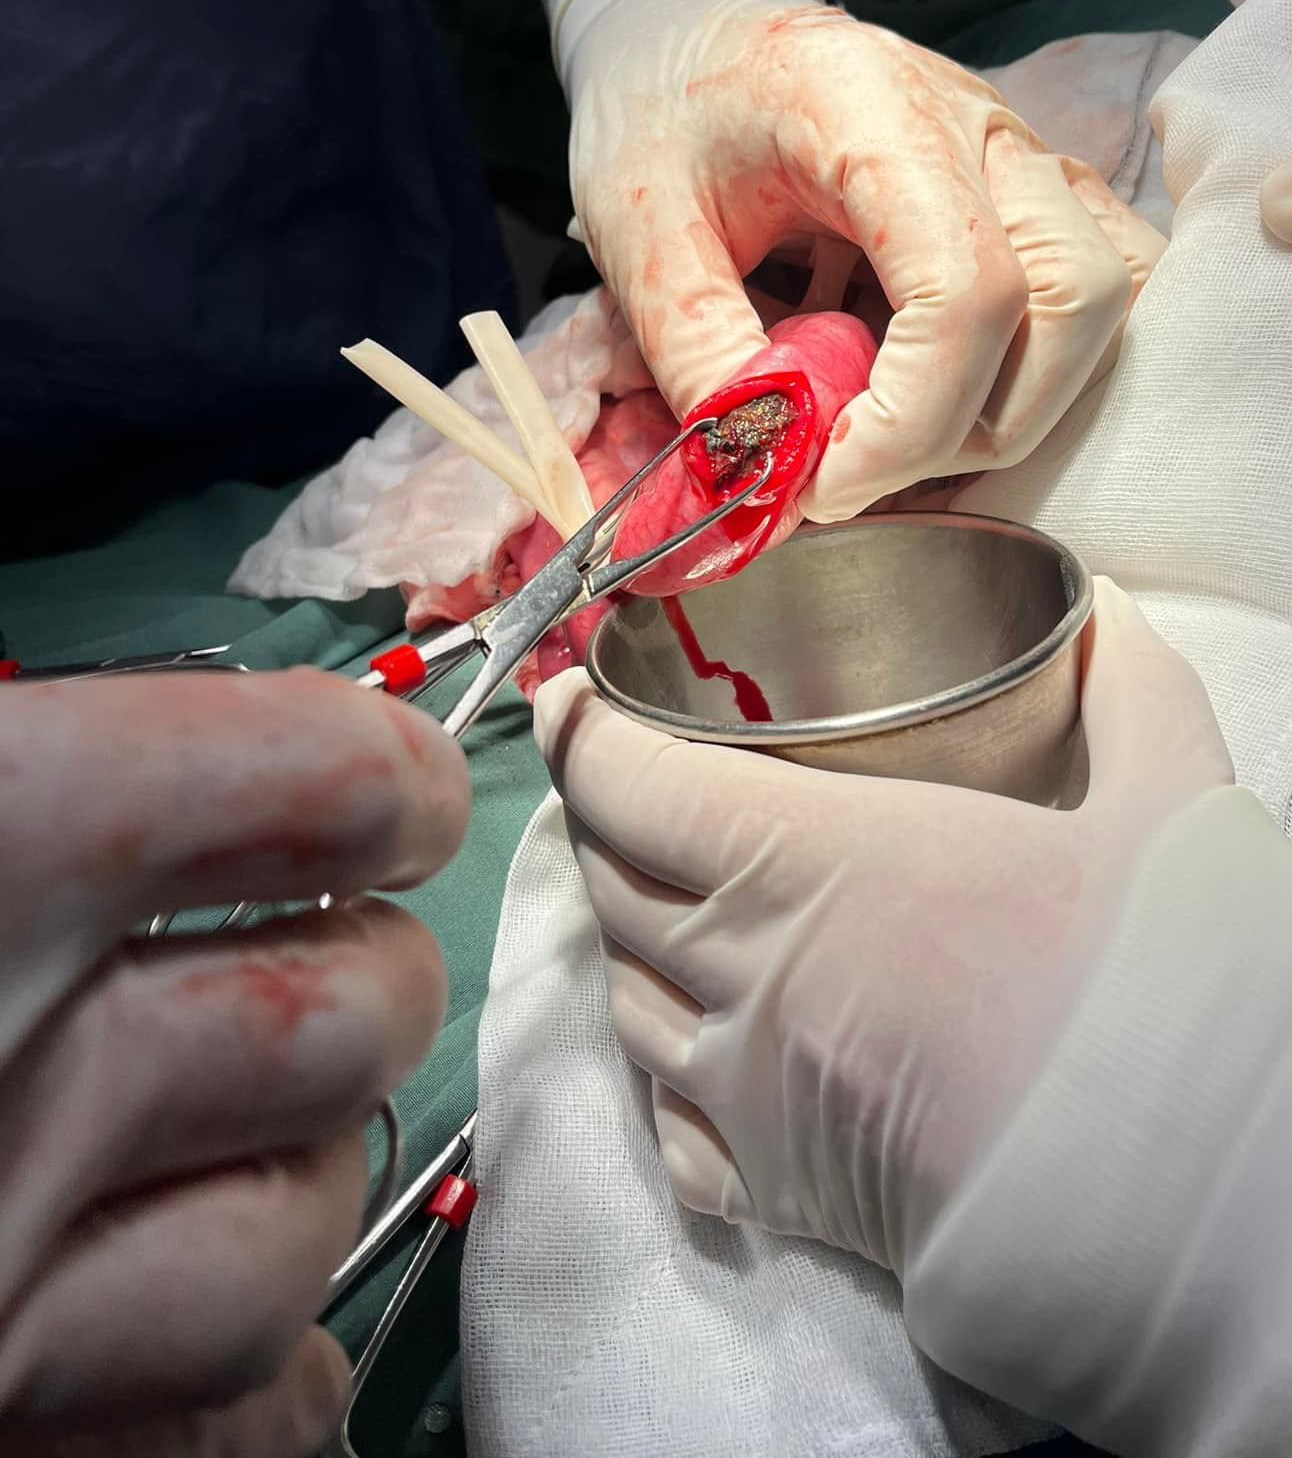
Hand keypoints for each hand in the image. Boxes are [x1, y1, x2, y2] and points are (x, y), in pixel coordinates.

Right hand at [0, 670, 468, 1456]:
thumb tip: (244, 760)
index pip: (320, 784)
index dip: (388, 778)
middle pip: (349, 1011)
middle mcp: (11, 1067)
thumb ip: (60, 761)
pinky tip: (192, 1276)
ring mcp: (4, 1274)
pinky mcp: (6, 1409)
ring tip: (236, 1117)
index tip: (392, 792)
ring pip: (311, 1217)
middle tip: (317, 952)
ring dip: (315, 1158)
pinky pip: (237, 1393)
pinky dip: (255, 1341)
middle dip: (372, 974)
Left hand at [533, 579, 1228, 1275]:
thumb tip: (1110, 609)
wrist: (1214, 1197)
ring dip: (625, 938)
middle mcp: (755, 971)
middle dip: (597, 819)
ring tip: (660, 898)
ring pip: (625, 1002)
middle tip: (624, 780)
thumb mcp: (1169, 795)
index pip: (633, 786)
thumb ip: (1127, 686)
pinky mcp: (784, 1197)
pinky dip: (661, 1076)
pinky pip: (669, 1129)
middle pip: (610, 883)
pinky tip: (697, 1052)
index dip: (583, 733)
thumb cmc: (1172, 981)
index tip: (571, 695)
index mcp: (820, 858)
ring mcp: (756, 1095)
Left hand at [564, 0, 1163, 521]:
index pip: (965, 291)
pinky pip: (1107, 278)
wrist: (695, 30)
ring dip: (1024, 401)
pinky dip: (1052, 362)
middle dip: (974, 425)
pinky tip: (953, 394)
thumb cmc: (664, 110)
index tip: (824, 485)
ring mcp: (1024, 150)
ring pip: (1110, 295)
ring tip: (901, 432)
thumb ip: (699, 351)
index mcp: (873, 108)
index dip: (911, 422)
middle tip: (855, 467)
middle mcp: (980, 121)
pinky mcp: (1037, 185)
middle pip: (1071, 299)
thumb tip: (766, 475)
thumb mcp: (636, 230)